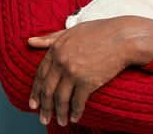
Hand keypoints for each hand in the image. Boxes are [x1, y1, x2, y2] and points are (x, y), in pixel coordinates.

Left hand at [27, 16, 152, 126]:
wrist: (123, 37)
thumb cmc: (100, 31)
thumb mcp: (72, 31)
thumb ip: (51, 38)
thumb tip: (30, 41)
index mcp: (56, 49)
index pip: (40, 75)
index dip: (35, 91)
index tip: (33, 103)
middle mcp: (62, 62)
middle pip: (47, 90)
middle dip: (44, 107)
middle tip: (43, 118)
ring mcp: (74, 73)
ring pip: (60, 99)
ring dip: (59, 114)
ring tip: (60, 121)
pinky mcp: (88, 82)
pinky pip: (77, 102)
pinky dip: (75, 112)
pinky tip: (74, 117)